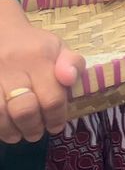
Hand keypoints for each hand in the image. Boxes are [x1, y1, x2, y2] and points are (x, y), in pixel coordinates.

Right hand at [0, 0, 82, 143]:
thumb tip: (70, 79)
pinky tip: (4, 128)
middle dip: (33, 127)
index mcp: (39, 58)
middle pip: (24, 109)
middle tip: (37, 134)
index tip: (56, 126)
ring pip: (1, 113)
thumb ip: (73, 63)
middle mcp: (13, 67)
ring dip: (11, 130)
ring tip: (19, 135)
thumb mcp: (59, 48)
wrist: (2, 34)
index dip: (56, 117)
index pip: (52, 97)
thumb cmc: (36, 47)